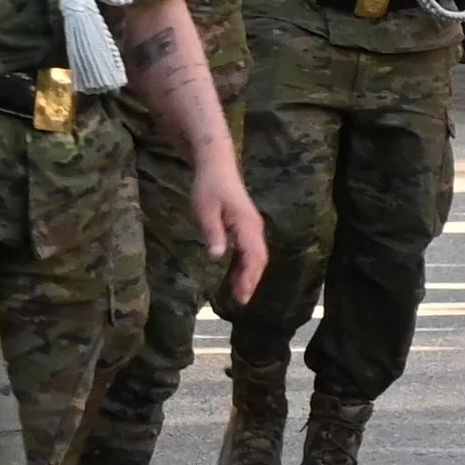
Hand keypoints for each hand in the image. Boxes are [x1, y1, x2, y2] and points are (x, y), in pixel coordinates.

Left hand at [194, 151, 266, 305]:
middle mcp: (254, 227)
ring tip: (240, 293)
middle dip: (252, 280)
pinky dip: (247, 265)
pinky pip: (251, 249)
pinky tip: (238, 275)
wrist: (217, 164)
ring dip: (250, 274)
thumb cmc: (209, 185)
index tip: (243, 295)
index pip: (253, 256)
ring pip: (256, 255)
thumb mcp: (205, 209)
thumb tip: (218, 255)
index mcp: (246, 224)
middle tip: (241, 300)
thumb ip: (213, 231)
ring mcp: (252, 226)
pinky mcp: (246, 225)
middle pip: (259, 259)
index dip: (250, 277)